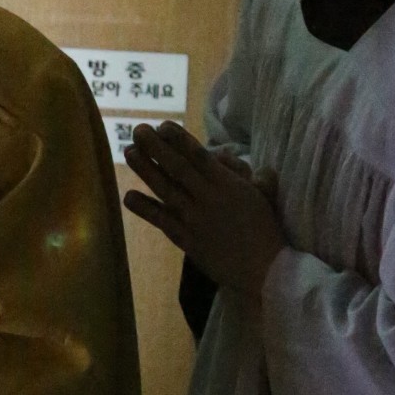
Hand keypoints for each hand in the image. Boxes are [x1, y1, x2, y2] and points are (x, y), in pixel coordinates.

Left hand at [123, 122, 284, 295]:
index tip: (163, 125)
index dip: (179, 139)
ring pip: (165, 189)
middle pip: (177, 167)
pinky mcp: (186, 239)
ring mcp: (194, 219)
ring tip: (129, 152)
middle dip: (156, 146)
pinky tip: (129, 196)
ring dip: (145, 170)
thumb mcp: (263, 194)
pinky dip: (144, 208)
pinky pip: (162, 220)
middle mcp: (208, 198)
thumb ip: (244, 172)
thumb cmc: (265, 229)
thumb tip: (224, 155)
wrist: (265, 269)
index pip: (199, 155)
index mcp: (228, 185)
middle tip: (138, 130)